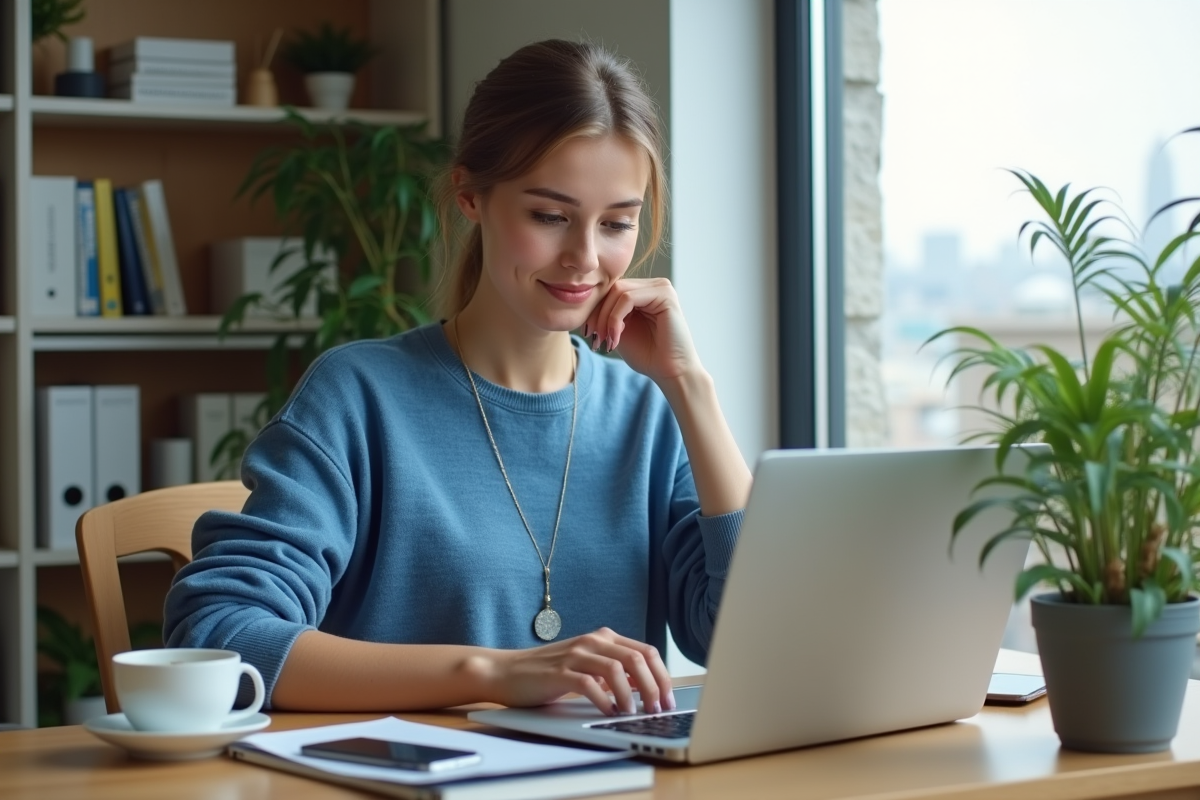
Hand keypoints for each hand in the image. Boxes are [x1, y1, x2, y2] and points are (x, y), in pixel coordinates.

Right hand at [484, 628, 675, 715]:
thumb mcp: (588, 666)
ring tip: (633, 713)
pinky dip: (605, 701)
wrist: (508, 671)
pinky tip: (608, 713)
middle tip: (657, 710)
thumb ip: (614, 671)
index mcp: (604, 638)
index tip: (669, 699)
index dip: (663, 676)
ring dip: (631, 695)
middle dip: (654, 687)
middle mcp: (593, 641)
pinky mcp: (560, 672)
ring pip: (618, 669)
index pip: (646, 651)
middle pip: (637, 658)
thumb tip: (646, 689)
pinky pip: (590, 685)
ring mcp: (576, 655)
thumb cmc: (549, 673)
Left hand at [584, 278, 701, 385]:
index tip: (587, 334)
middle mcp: (654, 285)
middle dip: (597, 314)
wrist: (670, 372)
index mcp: (644, 292)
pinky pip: (628, 298)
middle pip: (613, 288)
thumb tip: (584, 303)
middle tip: (593, 338)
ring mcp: (661, 287)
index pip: (611, 290)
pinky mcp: (665, 294)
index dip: (595, 310)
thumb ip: (607, 314)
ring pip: (618, 291)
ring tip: (604, 341)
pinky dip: (615, 319)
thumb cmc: (648, 355)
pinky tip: (615, 338)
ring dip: (605, 318)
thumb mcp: (619, 331)